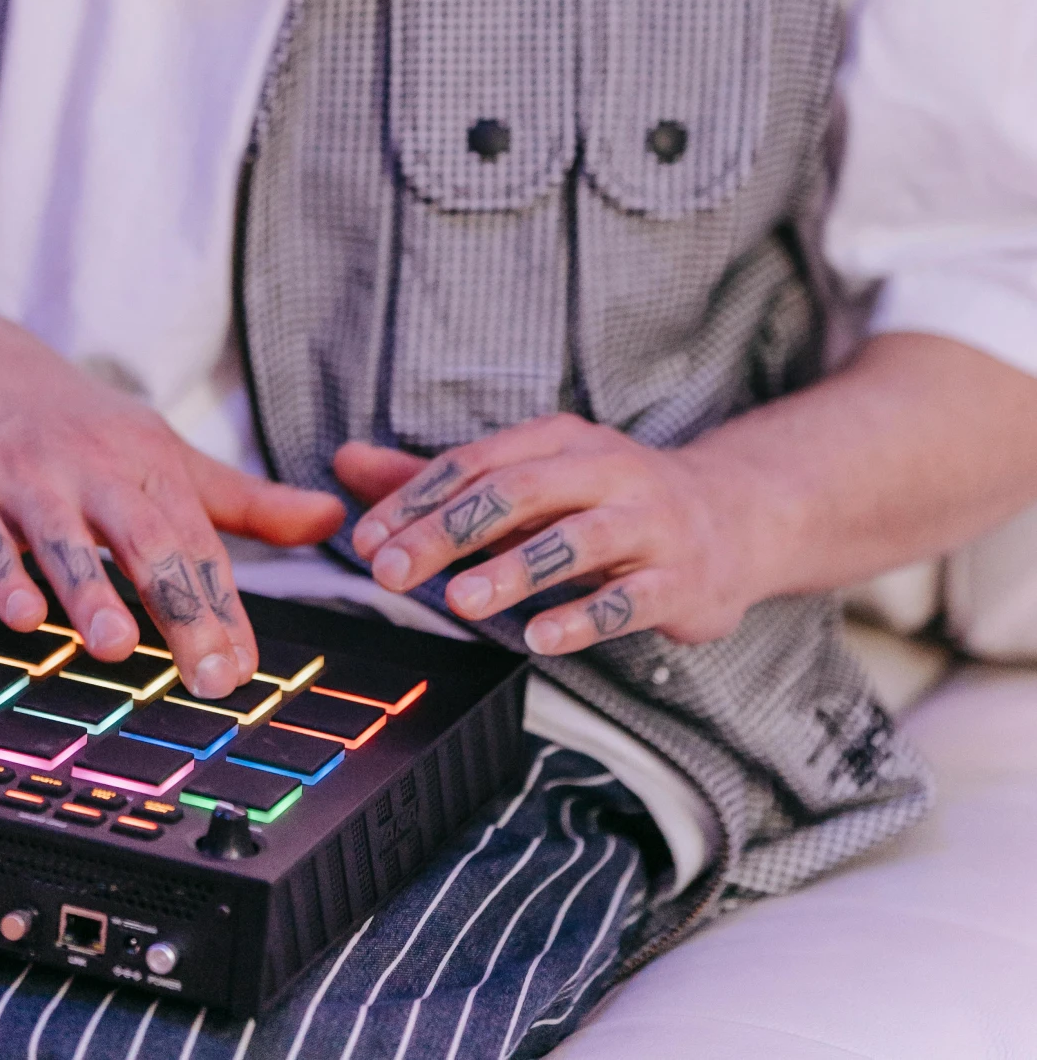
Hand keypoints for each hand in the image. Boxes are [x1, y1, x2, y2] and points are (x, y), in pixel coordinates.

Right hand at [0, 296, 344, 697]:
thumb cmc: (76, 424)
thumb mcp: (162, 451)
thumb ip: (243, 499)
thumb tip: (330, 519)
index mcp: (146, 461)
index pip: (196, 538)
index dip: (222, 603)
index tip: (242, 667)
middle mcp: (90, 468)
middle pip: (143, 537)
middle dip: (178, 606)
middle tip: (206, 675)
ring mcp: (23, 479)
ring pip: (62, 538)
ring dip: (89, 591)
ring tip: (116, 645)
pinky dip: (4, 576)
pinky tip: (23, 617)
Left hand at [338, 416, 760, 656]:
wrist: (733, 519)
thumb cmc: (609, 500)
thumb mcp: (531, 478)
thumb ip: (441, 480)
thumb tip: (345, 462)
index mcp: (560, 440)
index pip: (476, 463)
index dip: (417, 500)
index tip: (368, 541)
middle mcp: (605, 470)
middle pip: (518, 492)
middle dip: (450, 532)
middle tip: (395, 574)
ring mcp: (647, 523)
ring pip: (574, 540)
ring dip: (513, 570)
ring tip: (462, 602)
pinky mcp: (679, 578)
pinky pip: (627, 598)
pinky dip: (582, 616)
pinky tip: (541, 638)